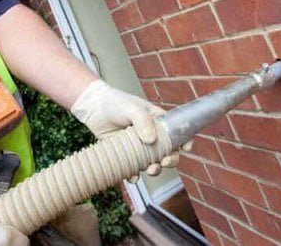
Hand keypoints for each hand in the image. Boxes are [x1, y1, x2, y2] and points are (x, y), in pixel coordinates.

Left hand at [70, 80, 191, 177]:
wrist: (93, 109)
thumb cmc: (115, 103)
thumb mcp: (132, 107)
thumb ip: (143, 121)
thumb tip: (151, 141)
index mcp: (158, 122)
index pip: (178, 132)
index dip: (186, 141)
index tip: (186, 148)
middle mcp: (152, 136)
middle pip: (168, 153)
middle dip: (170, 160)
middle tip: (164, 162)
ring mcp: (139, 148)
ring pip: (153, 164)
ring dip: (155, 170)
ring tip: (150, 170)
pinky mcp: (126, 156)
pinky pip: (134, 170)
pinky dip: (135, 176)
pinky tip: (132, 176)